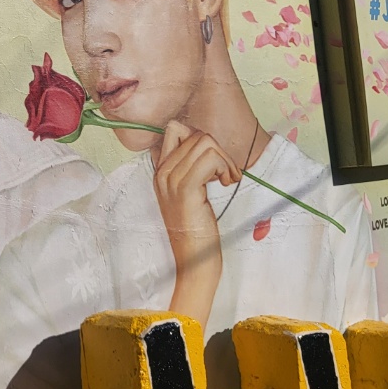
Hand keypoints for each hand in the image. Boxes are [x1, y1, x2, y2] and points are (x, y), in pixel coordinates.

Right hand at [154, 122, 238, 328]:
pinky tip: (227, 184)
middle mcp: (161, 172)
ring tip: (227, 180)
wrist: (193, 260)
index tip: (211, 162)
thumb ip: (189, 169)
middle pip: (195, 133)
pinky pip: (210, 158)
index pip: (175, 128)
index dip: (199, 138)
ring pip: (205, 142)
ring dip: (225, 159)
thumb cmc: (196, 230)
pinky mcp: (185, 189)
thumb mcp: (187, 194)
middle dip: (219, 150)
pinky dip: (225, 167)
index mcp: (160, 171)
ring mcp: (171, 180)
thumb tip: (204, 144)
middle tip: (226, 174)